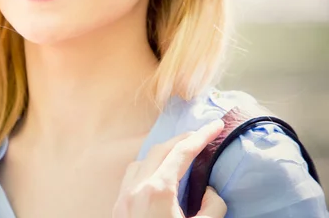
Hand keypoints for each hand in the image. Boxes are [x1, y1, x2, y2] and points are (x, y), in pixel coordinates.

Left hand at [112, 120, 226, 217]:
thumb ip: (212, 207)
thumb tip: (209, 191)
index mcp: (158, 191)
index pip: (182, 153)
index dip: (202, 136)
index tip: (216, 125)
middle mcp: (136, 189)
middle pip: (160, 151)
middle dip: (182, 140)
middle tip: (201, 136)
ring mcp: (123, 198)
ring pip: (141, 162)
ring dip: (162, 154)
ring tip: (180, 156)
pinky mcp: (117, 208)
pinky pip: (131, 178)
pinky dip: (147, 169)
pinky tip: (158, 177)